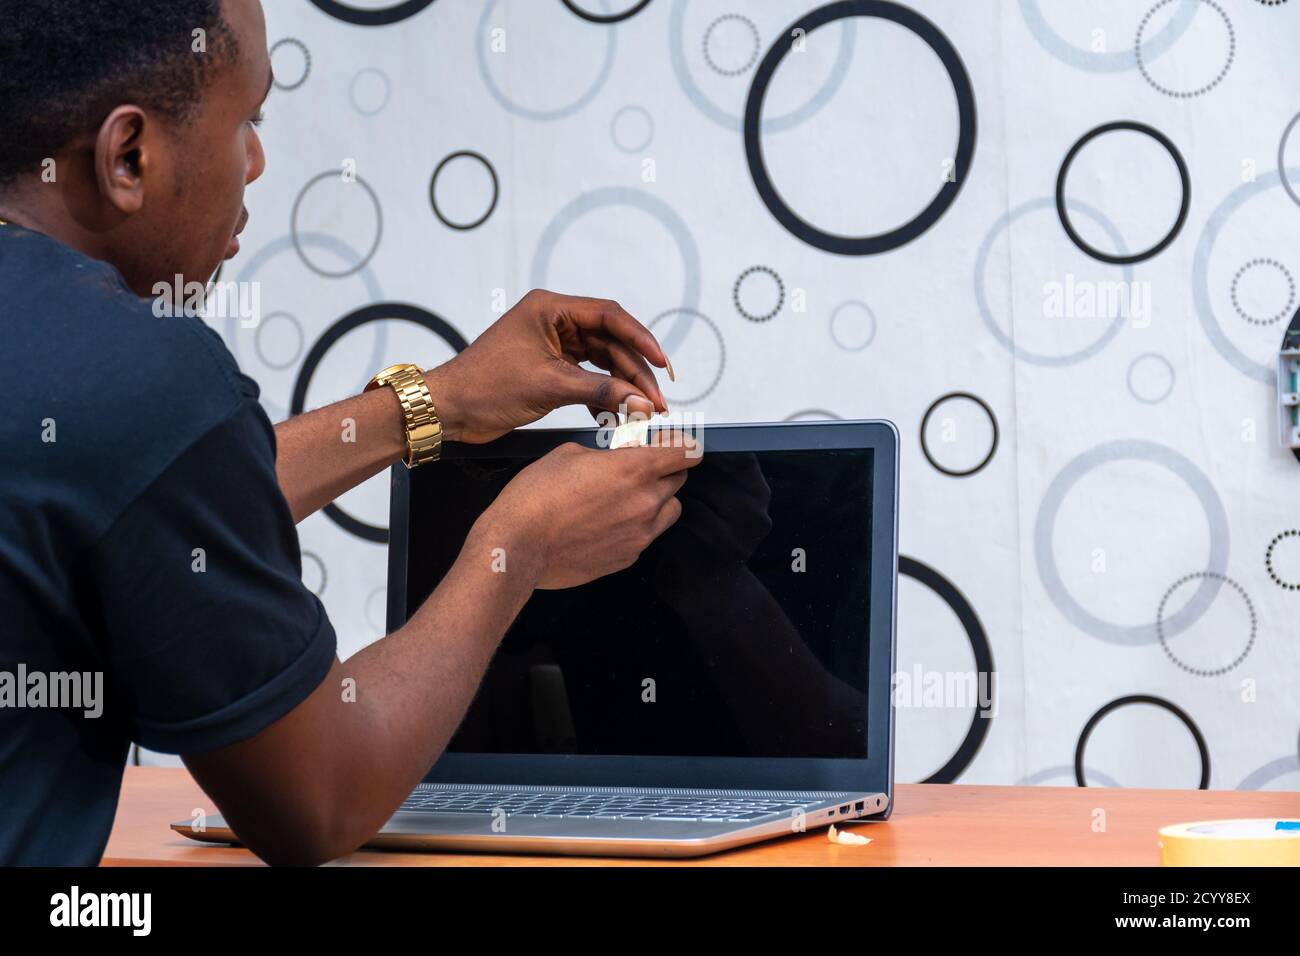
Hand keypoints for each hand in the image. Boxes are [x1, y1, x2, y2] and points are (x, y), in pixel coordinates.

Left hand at [427, 289, 672, 443]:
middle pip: (610, 342)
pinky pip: (587, 378)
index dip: (641, 339)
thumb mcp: (548, 386)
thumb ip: (599, 392)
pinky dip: (602, 396)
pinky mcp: (549, 369)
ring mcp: (552, 345)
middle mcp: (554, 322)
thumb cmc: (484, 386)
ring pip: (602, 362)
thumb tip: (640, 401)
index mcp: (550, 309)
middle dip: (634, 372)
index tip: (662, 362)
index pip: (609, 316)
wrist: (450, 409)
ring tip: (643, 410)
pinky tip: (616, 414)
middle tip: (656, 400)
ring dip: (622, 386)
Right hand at [473, 434, 702, 588]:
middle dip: (664, 470)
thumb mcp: (569, 453)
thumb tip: (615, 458)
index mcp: (634, 469)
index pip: (687, 453)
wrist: (517, 546)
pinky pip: (645, 537)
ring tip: (626, 498)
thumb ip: (606, 454)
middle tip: (638, 468)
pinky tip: (606, 523)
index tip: (674, 444)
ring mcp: (639, 535)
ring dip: (657, 500)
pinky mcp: (627, 558)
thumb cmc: (535, 498)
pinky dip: (635, 527)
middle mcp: (645, 503)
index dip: (682, 445)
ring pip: (669, 511)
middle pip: (679, 480)